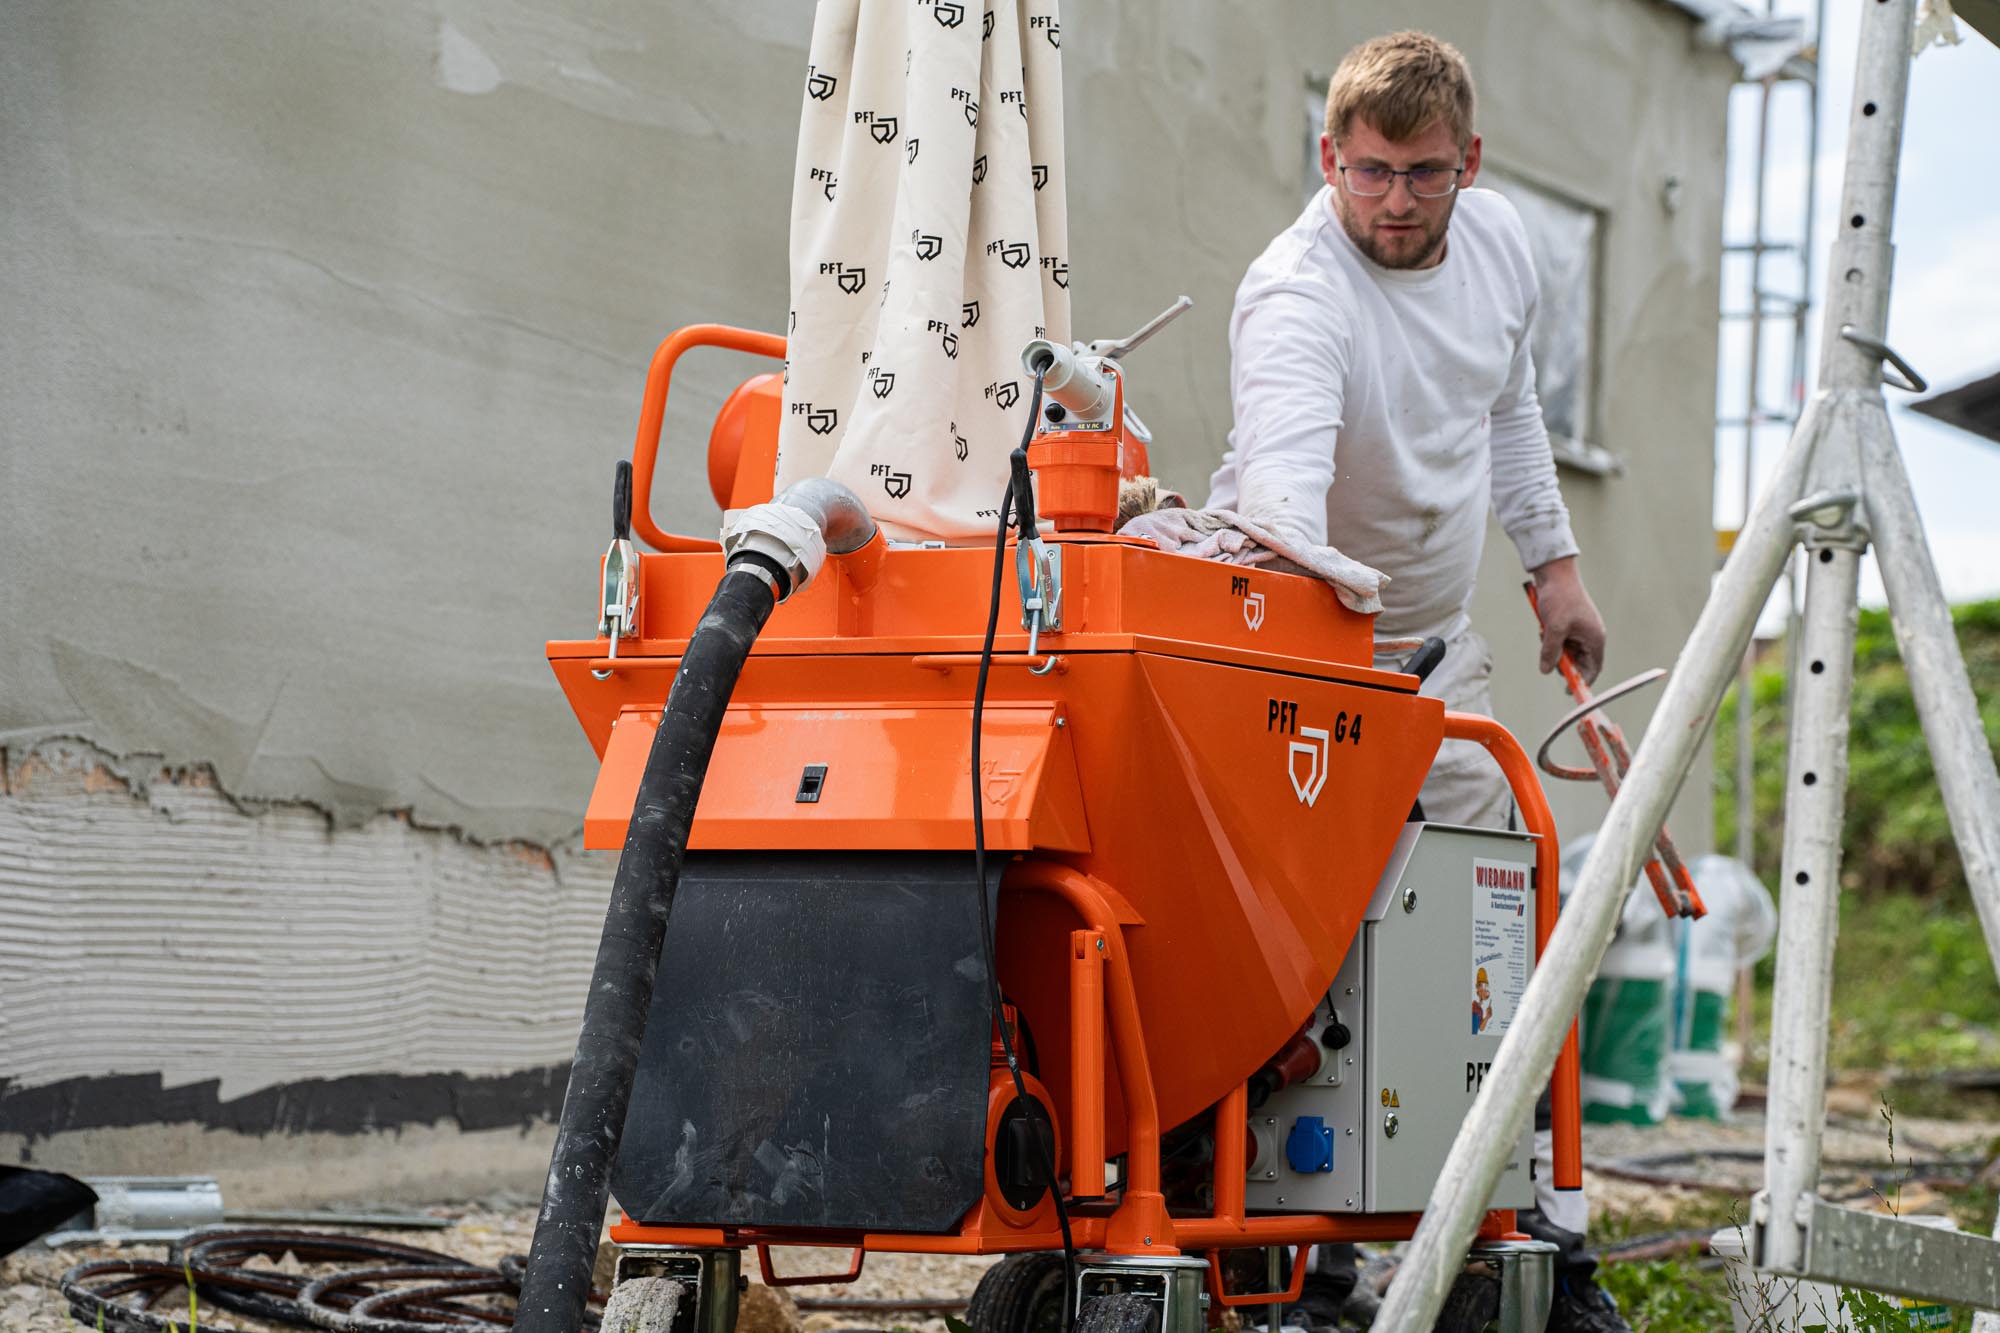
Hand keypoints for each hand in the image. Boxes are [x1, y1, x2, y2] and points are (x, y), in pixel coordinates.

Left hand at [1532, 556, 1605, 683]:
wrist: (1554, 574)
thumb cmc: (1560, 598)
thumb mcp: (1554, 628)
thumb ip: (1551, 652)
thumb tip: (1546, 670)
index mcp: (1595, 638)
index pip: (1593, 669)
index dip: (1582, 681)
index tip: (1567, 690)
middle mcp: (1591, 636)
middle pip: (1578, 662)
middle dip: (1562, 661)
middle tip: (1548, 656)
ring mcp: (1580, 630)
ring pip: (1566, 651)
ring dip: (1554, 648)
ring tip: (1546, 632)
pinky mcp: (1570, 625)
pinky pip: (1560, 640)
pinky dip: (1551, 639)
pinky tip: (1544, 627)